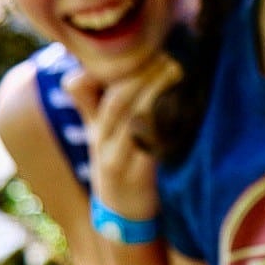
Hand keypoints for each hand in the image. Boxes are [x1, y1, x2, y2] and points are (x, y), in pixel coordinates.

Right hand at [64, 52, 181, 218]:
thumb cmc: (117, 163)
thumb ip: (92, 100)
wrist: (122, 215)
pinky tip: (184, 108)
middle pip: (121, 103)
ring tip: (181, 74)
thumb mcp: (99, 133)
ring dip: (160, 95)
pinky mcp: (139, 180)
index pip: (105, 93)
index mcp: (96, 129)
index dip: (128, 71)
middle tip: (173, 57)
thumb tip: (80, 69)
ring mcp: (120, 164)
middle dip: (147, 76)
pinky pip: (152, 148)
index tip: (154, 48)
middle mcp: (103, 144)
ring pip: (137, 122)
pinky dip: (167, 125)